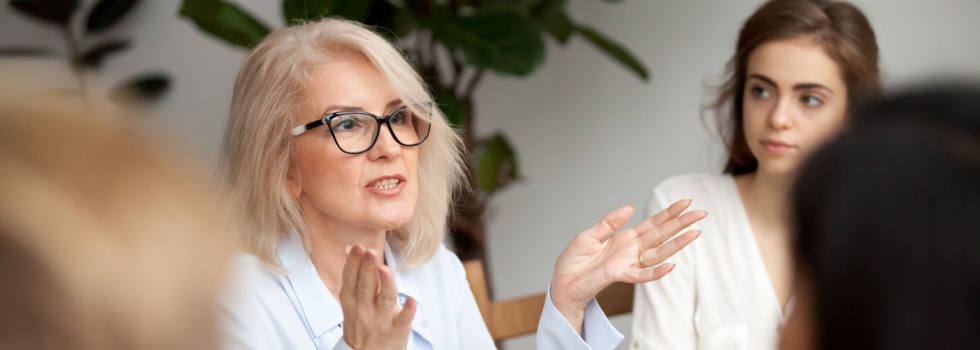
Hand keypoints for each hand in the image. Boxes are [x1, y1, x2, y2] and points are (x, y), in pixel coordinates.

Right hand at [340, 245, 415, 348]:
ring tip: (385, 270)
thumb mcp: (351, 301)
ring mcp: (380, 321)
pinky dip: (408, 311)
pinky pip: (402, 320)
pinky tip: (412, 300)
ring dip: (385, 284)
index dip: (353, 263)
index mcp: (351, 300)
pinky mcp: (396, 330)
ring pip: (384, 300)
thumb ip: (353, 275)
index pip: (350, 279)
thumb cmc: (361, 323)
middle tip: (369, 251)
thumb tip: (350, 248)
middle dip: (367, 268)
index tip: (357, 247)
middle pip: (365, 286)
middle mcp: (364, 310)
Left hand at [550, 199, 704, 333]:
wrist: (562, 283)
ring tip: (695, 233)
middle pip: (661, 235)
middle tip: (701, 213)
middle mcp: (630, 250)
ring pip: (658, 253)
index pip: (652, 224)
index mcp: (624, 238)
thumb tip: (630, 207)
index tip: (685, 202)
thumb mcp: (589, 235)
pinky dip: (656, 272)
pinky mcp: (619, 275)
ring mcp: (627, 263)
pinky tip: (671, 265)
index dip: (668, 213)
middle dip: (681, 223)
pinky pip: (641, 275)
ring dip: (677, 244)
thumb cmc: (573, 262)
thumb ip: (609, 222)